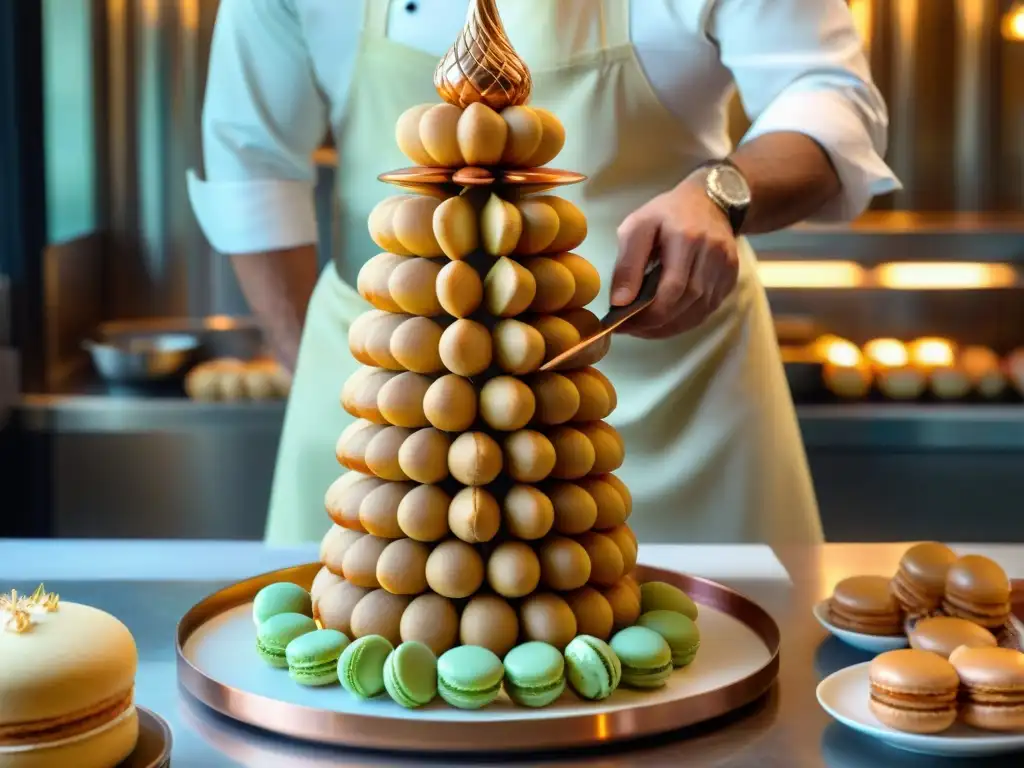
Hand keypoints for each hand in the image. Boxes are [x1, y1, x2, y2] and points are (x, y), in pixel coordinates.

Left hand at [611, 175, 739, 338]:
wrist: (710, 201)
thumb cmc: (666, 214)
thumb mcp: (637, 227)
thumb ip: (627, 264)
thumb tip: (620, 302)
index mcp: (686, 238)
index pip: (672, 288)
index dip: (648, 313)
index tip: (622, 323)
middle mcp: (712, 253)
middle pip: (686, 303)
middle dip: (655, 323)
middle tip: (630, 329)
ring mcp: (726, 267)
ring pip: (698, 312)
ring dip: (669, 327)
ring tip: (644, 328)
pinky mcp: (731, 277)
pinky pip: (707, 310)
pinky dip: (684, 321)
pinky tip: (665, 321)